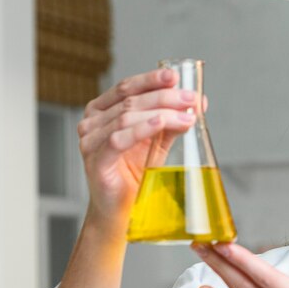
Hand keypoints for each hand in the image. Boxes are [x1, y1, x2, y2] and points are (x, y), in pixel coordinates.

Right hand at [77, 69, 203, 229]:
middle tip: (190, 99)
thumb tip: (198, 102)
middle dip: (164, 97)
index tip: (176, 76)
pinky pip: (119, 139)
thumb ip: (173, 121)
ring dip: (161, 112)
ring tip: (186, 116)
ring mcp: (90, 141)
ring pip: (127, 117)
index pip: (127, 87)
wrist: (122, 211)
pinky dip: (142, 128)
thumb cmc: (136, 175)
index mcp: (102, 111)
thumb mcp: (158, 142)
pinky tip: (161, 123)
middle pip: (130, 100)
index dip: (152, 79)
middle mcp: (92, 122)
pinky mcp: (96, 160)